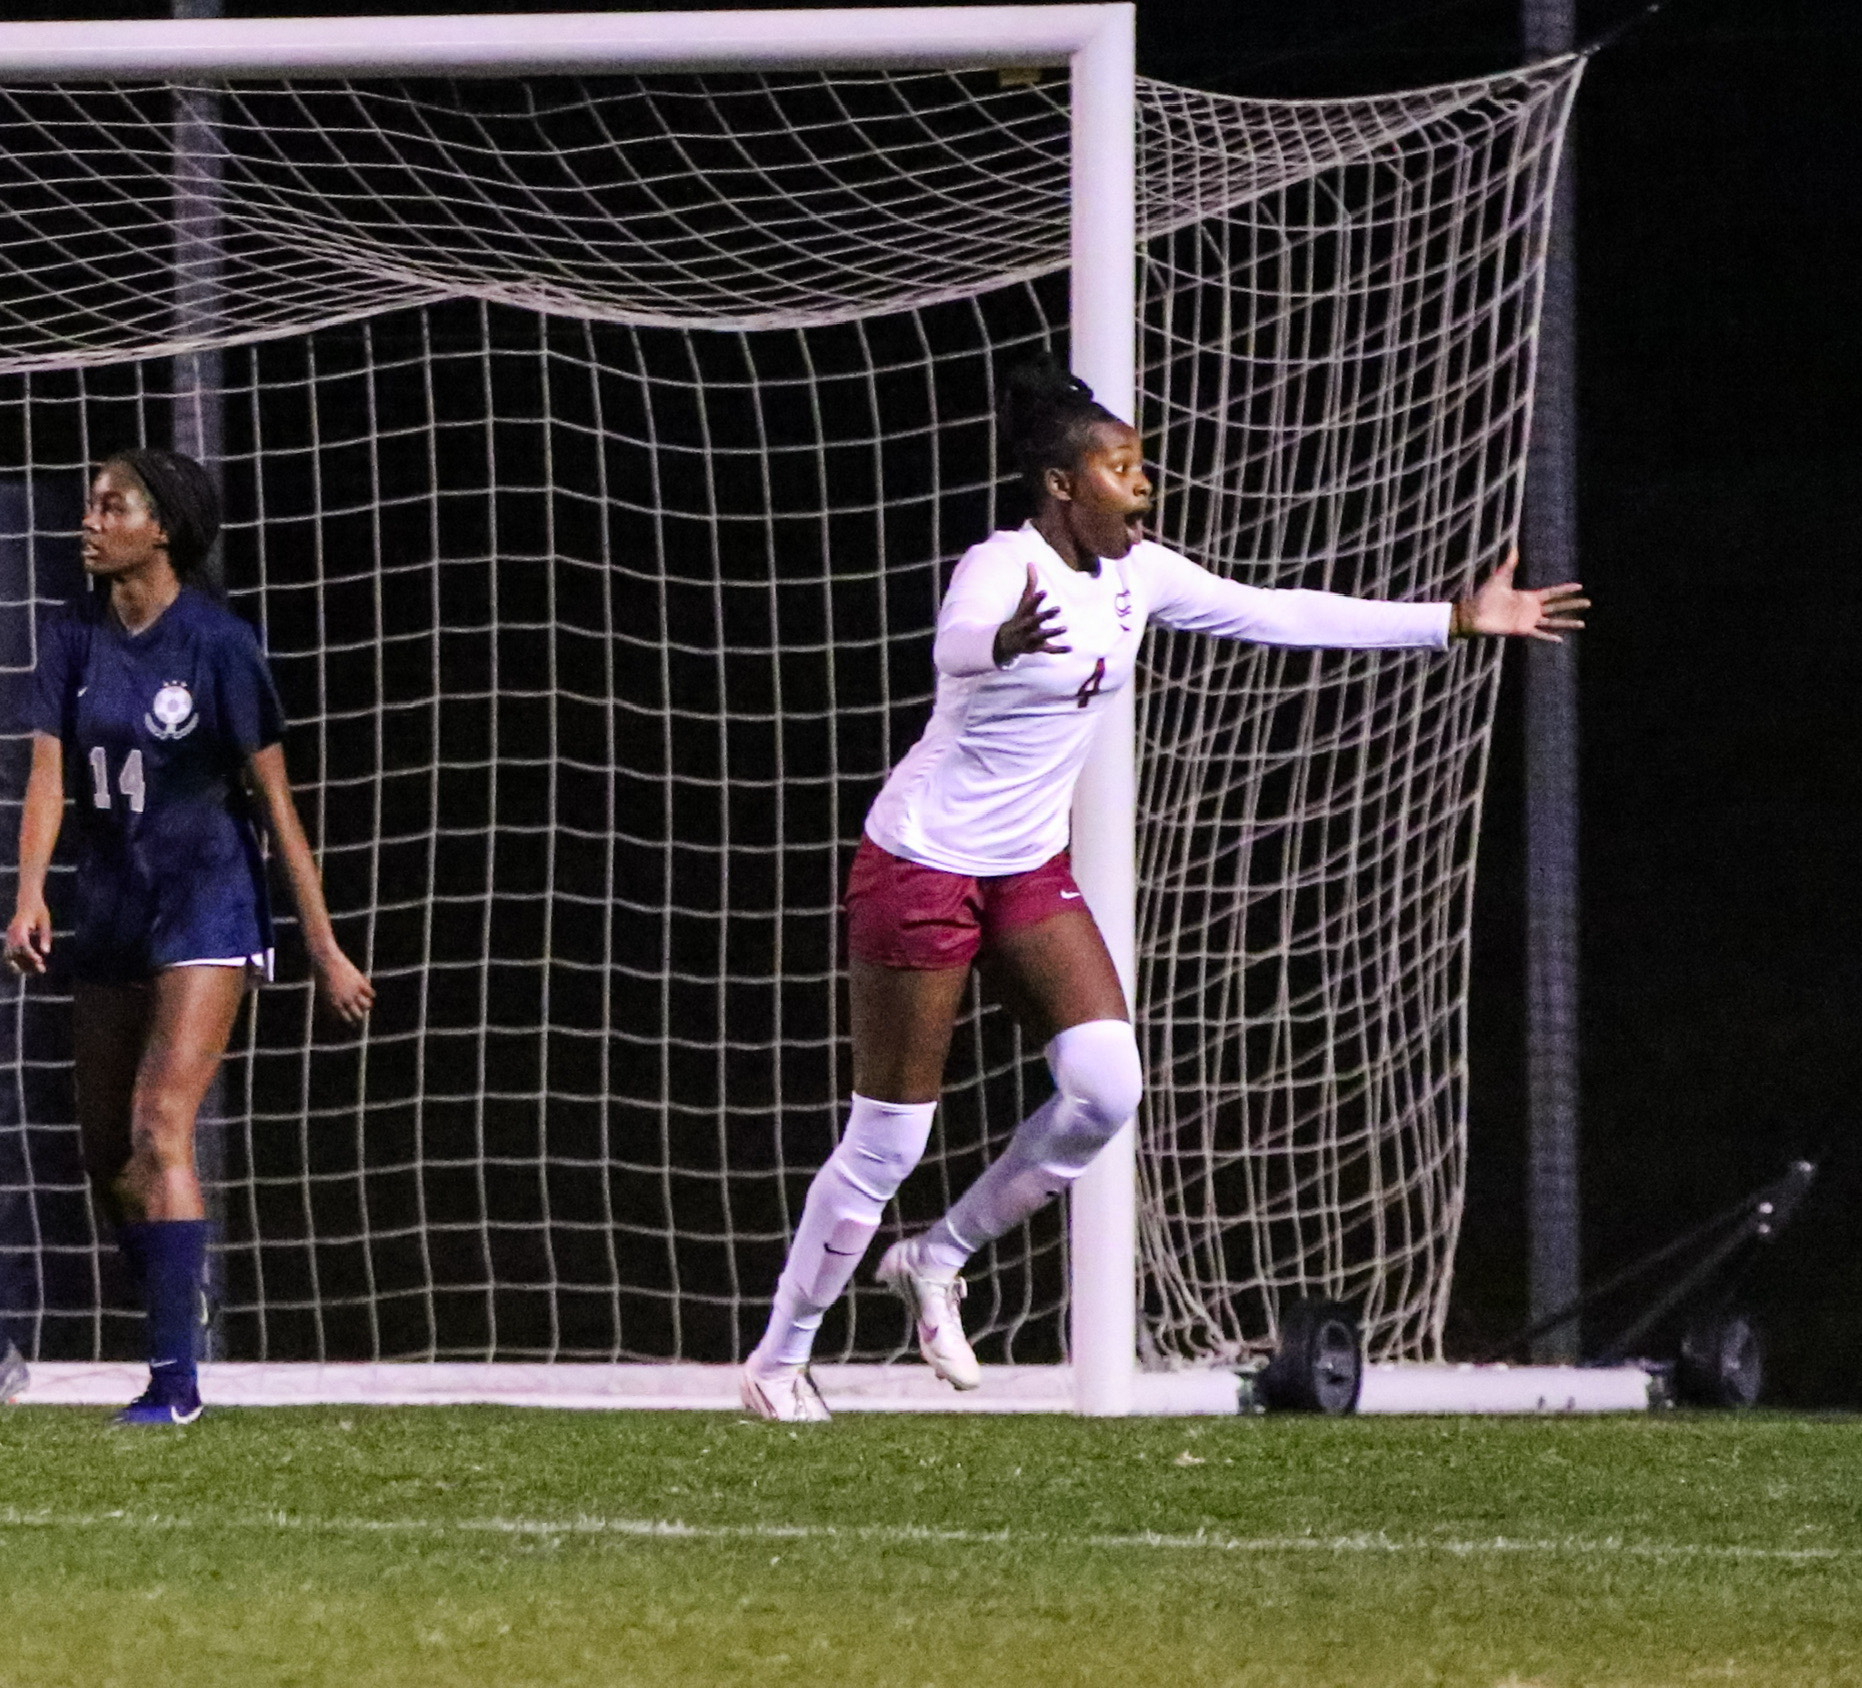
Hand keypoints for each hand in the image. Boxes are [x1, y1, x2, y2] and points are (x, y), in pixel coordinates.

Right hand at [4, 899, 52, 975]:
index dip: (29, 954)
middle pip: (15, 952)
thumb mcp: (45, 921)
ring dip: (22, 965)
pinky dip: (17, 962)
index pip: (22, 944)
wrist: (27, 900)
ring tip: (36, 971)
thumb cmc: (38, 910)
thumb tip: (46, 952)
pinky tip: (27, 968)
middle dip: (27, 963)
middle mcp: (11, 932)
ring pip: (11, 956)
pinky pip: (9, 954)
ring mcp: (9, 936)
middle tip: (41, 970)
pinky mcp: (10, 939)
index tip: (40, 961)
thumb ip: (46, 936)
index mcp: (20, 927)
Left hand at [313, 947, 375, 1024]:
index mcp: (335, 1003)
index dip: (350, 1021)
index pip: (345, 1018)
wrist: (326, 960)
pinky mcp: (360, 982)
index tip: (353, 1023)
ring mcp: (354, 991)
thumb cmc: (321, 975)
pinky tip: (370, 994)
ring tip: (368, 1006)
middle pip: (357, 1014)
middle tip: (360, 1016)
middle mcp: (346, 999)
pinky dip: (370, 994)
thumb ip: (329, 1002)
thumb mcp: (323, 992)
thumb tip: (334, 1012)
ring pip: (366, 1005)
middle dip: (359, 1016)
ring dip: (367, 1006)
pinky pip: (370, 993)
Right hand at [993, 566, 1070, 664]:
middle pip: (1035, 620)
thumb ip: (1031, 583)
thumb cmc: (1020, 616)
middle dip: (1046, 615)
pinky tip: (1071, 648)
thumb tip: (1031, 562)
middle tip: (1059, 608)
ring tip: (1065, 627)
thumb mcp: (1024, 600)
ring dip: (1053, 632)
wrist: (1006, 642)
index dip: (1036, 599)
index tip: (1045, 591)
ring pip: (1042, 635)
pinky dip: (1059, 650)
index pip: (1029, 604)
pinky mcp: (1037, 648)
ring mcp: (1031, 637)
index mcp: (1024, 613)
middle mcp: (1026, 625)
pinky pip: (1049, 650)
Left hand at [1455, 550, 1587, 641]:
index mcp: (1528, 596)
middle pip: (1557, 606)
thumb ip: (1509, 564)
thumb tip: (1514, 547)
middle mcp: (1531, 609)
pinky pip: (1538, 634)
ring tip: (1582, 624)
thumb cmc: (1484, 596)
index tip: (1579, 586)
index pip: (1552, 593)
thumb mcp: (1500, 578)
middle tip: (1589, 603)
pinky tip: (1560, 639)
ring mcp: (1527, 620)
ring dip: (1567, 623)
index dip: (1565, 590)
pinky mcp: (1521, 630)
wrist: (1473, 613)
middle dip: (1573, 604)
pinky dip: (1549, 636)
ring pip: (1553, 621)